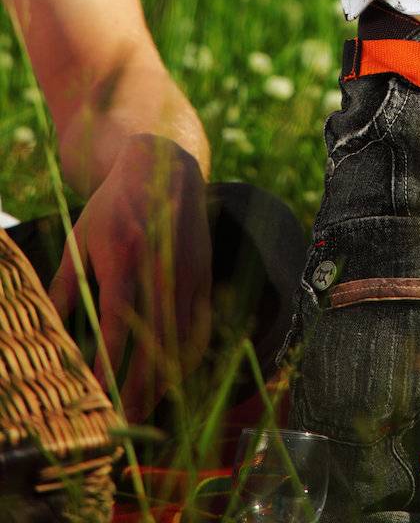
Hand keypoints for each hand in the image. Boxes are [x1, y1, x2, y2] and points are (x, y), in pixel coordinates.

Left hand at [48, 135, 212, 421]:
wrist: (165, 166)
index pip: (118, 324)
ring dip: (165, 379)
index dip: (109, 365)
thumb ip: (64, 285)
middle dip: (139, 387)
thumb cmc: (114, 205)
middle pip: (153, 341)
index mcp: (125, 257)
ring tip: (145, 408)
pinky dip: (188, 356)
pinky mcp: (205, 273)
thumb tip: (46, 330)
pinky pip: (200, 325)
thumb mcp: (81, 238)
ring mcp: (188, 271)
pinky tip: (173, 377)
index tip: (97, 396)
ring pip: (181, 339)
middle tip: (125, 421)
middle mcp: (161, 267)